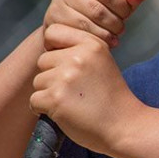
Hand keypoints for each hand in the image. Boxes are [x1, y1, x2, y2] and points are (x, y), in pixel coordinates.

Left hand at [30, 23, 141, 152]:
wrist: (124, 125)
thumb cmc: (112, 97)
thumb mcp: (103, 62)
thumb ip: (80, 51)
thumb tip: (49, 48)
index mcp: (91, 44)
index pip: (53, 31)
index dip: (53, 48)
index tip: (65, 64)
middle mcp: (78, 57)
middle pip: (43, 60)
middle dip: (52, 76)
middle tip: (75, 90)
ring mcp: (65, 77)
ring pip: (38, 81)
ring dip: (49, 93)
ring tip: (73, 102)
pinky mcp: (55, 98)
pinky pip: (34, 100)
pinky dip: (44, 110)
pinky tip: (64, 112)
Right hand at [43, 0, 149, 48]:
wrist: (73, 22)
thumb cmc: (103, 2)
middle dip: (122, 10)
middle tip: (124, 17)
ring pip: (96, 12)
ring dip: (113, 25)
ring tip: (117, 28)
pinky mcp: (55, 12)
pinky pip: (84, 27)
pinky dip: (101, 35)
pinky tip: (107, 36)